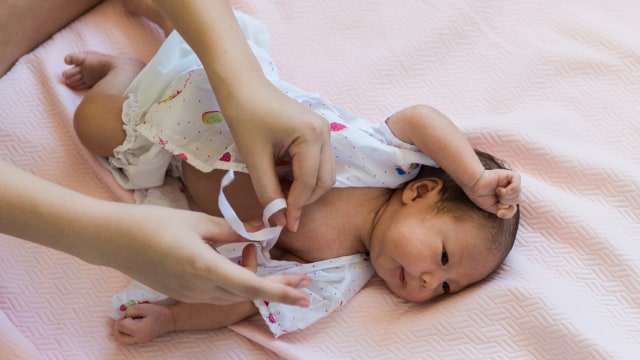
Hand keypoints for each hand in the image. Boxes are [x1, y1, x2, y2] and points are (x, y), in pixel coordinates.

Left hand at [111, 302, 173, 343]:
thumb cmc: (159, 312)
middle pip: (119, 336)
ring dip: (117, 331)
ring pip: (121, 340)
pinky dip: (122, 334)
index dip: (121, 318)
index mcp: (139, 329)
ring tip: (118, 323)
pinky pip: (126, 340)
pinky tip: (123, 327)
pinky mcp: (140, 339)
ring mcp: (139, 340)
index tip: (126, 312)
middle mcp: (138, 337)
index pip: (122, 326)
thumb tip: (123, 314)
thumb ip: (132, 310)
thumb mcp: (146, 307)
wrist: (170, 319)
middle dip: (115, 327)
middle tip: (118, 319)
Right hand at [114, 204, 310, 305]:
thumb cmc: (153, 223)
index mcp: (204, 267)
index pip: (251, 285)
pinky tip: (237, 260)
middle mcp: (198, 288)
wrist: (112, 239)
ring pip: (232, 293)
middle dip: (277, 286)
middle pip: (246, 292)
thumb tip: (260, 232)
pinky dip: (233, 280)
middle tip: (302, 280)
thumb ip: (231, 230)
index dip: (280, 291)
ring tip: (256, 252)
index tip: (304, 294)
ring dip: (252, 279)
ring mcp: (188, 294)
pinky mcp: (181, 293)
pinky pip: (216, 292)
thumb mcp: (197, 221)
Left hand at [223, 81, 334, 230]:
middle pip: (324, 180)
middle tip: (282, 213)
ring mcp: (324, 131)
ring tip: (280, 195)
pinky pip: (317, 163)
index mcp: (312, 135)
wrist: (241, 85)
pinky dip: (304, 176)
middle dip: (305, 200)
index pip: (309, 182)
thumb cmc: (245, 116)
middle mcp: (325, 133)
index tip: (286, 225)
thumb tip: (277, 220)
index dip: (297, 206)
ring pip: (324, 173)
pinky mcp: (317, 131)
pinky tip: (283, 179)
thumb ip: (268, 192)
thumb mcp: (254, 159)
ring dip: (305, 189)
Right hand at [465, 169, 520, 217]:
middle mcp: (510, 188)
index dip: (508, 212)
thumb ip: (505, 211)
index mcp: (506, 196)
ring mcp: (511, 181)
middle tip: (496, 197)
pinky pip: (517, 185)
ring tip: (497, 191)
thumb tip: (513, 208)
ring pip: (518, 194)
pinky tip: (499, 188)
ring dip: (506, 196)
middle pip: (517, 200)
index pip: (514, 207)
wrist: (473, 185)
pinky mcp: (511, 175)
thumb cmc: (480, 195)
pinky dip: (509, 190)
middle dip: (506, 202)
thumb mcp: (493, 208)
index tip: (498, 213)